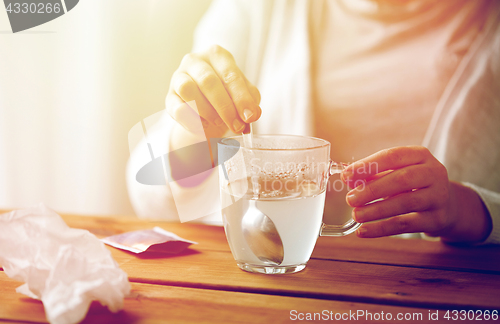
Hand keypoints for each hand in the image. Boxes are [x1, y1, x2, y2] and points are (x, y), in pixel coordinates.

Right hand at [166, 45, 260, 138]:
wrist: (206, 109)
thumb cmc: (227, 95)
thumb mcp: (242, 94)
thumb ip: (250, 101)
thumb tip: (253, 114)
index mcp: (217, 55)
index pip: (230, 74)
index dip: (241, 97)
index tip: (249, 117)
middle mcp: (195, 61)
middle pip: (208, 81)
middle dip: (225, 107)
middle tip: (236, 126)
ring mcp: (178, 77)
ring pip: (188, 90)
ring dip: (207, 111)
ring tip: (219, 123)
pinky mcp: (169, 97)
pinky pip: (177, 108)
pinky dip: (192, 120)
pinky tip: (204, 126)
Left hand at [342, 146, 491, 242]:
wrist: (448, 205)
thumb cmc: (413, 184)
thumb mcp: (396, 172)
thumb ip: (372, 174)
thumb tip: (348, 179)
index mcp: (420, 155)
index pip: (392, 156)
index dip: (367, 166)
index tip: (346, 175)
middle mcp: (433, 173)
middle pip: (401, 179)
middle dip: (372, 190)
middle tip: (350, 199)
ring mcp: (438, 196)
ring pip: (405, 203)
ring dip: (376, 210)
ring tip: (356, 215)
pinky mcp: (437, 219)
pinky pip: (406, 224)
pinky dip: (382, 228)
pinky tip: (364, 231)